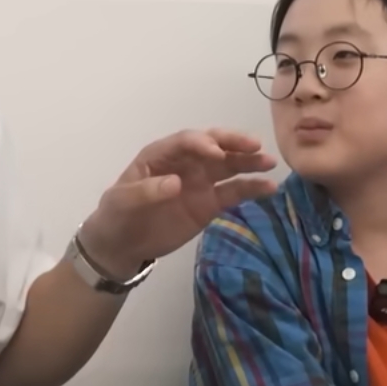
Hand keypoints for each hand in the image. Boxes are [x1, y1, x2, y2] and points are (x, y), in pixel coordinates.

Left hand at [78, 128, 280, 268]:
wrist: (122, 245)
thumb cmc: (117, 215)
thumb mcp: (122, 201)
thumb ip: (146, 191)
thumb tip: (176, 184)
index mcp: (161, 154)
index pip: (186, 141)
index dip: (202, 144)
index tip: (216, 153)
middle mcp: (185, 163)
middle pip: (213, 146)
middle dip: (233, 143)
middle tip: (254, 146)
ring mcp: (200, 182)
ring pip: (228, 166)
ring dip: (249, 163)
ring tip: (269, 163)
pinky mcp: (209, 204)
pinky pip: (234, 193)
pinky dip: (252, 189)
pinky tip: (269, 188)